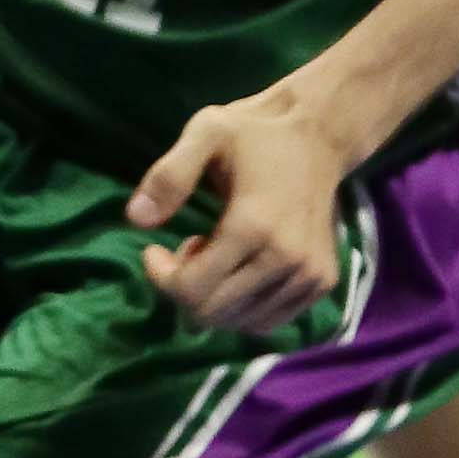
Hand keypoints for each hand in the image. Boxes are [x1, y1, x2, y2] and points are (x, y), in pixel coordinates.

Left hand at [130, 90, 341, 335]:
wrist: (317, 137)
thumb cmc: (254, 134)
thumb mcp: (204, 134)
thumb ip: (169, 176)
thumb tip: (136, 219)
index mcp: (254, 227)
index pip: (192, 290)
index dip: (161, 277)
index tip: (153, 250)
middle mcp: (288, 260)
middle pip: (213, 312)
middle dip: (185, 287)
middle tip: (188, 246)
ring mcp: (310, 276)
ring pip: (241, 323)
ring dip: (215, 296)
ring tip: (215, 251)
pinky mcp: (322, 283)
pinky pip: (270, 321)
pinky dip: (243, 306)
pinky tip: (240, 266)